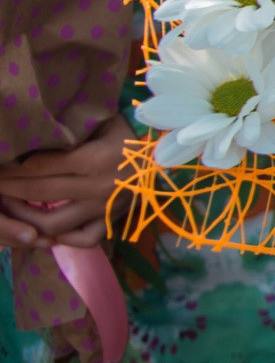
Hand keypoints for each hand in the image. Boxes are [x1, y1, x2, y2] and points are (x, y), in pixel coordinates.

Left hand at [0, 117, 131, 249]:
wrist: (170, 150)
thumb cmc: (131, 131)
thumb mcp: (101, 123)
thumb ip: (69, 133)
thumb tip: (30, 138)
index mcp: (94, 159)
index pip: (38, 166)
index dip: (11, 167)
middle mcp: (98, 187)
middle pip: (38, 193)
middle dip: (7, 189)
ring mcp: (105, 208)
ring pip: (52, 224)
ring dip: (24, 218)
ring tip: (10, 207)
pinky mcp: (113, 221)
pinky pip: (83, 239)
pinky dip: (61, 239)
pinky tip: (45, 230)